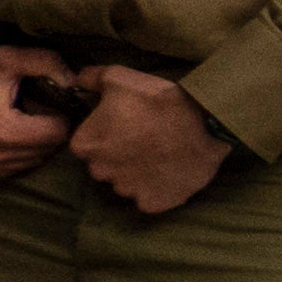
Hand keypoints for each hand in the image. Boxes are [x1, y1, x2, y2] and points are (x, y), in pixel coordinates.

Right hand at [0, 45, 77, 182]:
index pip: (57, 134)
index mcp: (4, 129)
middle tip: (32, 113)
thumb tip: (76, 81)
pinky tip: (5, 138)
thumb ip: (47, 63)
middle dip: (46, 132)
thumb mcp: (10, 58)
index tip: (44, 104)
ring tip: (19, 124)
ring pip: (30, 162)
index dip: (57, 116)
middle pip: (46, 150)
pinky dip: (14, 156)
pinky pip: (10, 171)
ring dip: (32, 145)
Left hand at [63, 67, 236, 217]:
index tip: (122, 127)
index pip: (85, 144)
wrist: (204, 124)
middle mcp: (100, 172)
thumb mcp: (119, 78)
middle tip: (142, 140)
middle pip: (102, 166)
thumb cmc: (157, 99)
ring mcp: (127, 190)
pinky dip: (155, 190)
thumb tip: (77, 80)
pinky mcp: (153, 203)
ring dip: (135, 173)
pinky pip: (147, 199)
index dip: (103, 135)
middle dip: (117, 156)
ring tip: (158, 155)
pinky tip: (167, 173)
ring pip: (124, 183)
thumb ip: (91, 79)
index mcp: (86, 145)